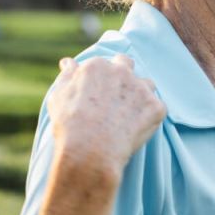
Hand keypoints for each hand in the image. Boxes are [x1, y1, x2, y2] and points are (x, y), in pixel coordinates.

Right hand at [48, 55, 165, 173]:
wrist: (90, 152)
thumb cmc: (69, 126)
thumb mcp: (58, 97)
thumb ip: (67, 76)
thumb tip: (69, 62)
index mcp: (97, 66)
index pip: (104, 64)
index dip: (102, 79)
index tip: (99, 94)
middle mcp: (121, 71)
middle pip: (127, 64)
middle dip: (123, 75)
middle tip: (116, 97)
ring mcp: (141, 88)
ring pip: (146, 84)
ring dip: (139, 94)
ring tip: (127, 115)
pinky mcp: (156, 106)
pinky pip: (156, 108)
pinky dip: (148, 117)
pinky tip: (135, 129)